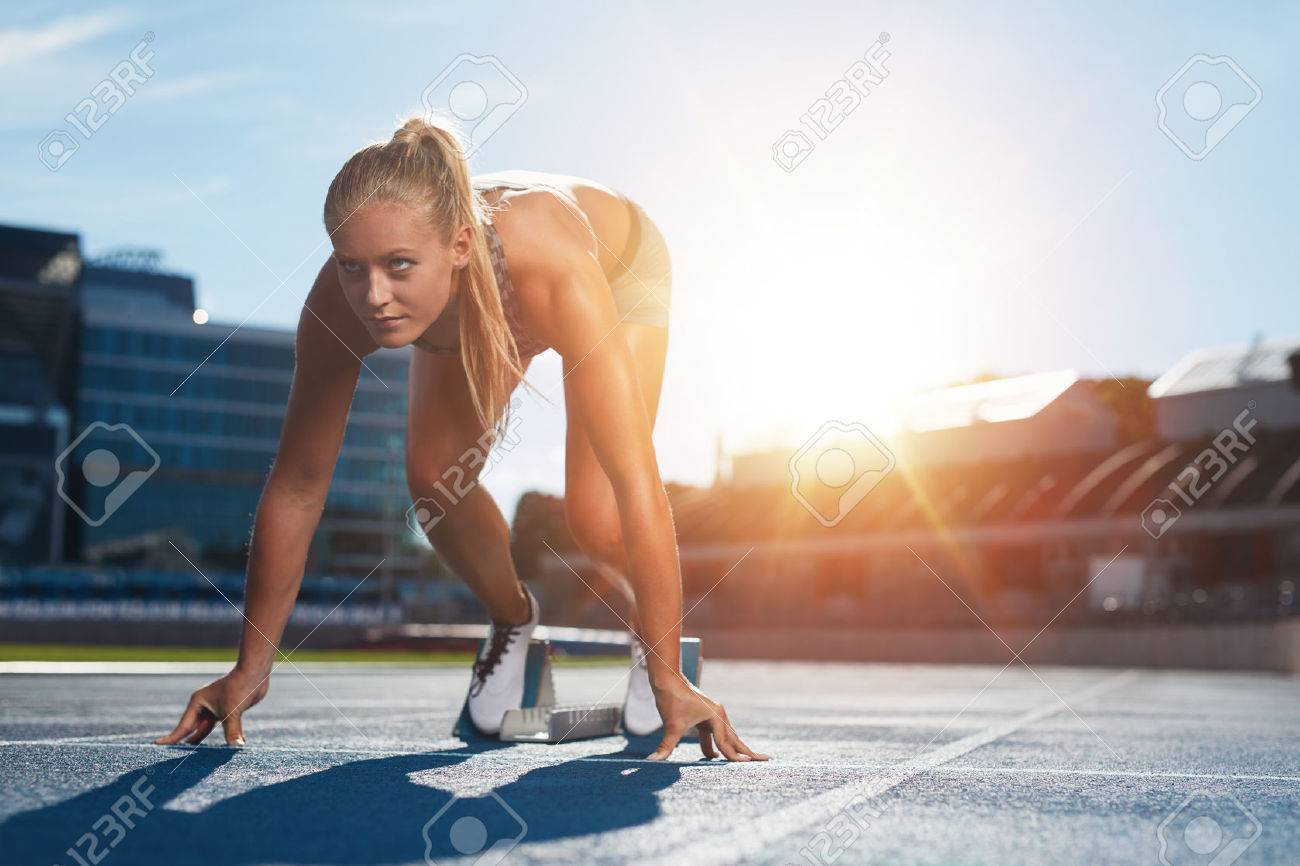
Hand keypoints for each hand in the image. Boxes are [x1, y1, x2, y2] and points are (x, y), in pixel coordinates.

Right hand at [154, 668, 268, 746]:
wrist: (255, 672)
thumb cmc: (239, 687)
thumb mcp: (232, 711)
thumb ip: (232, 731)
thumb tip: (235, 747)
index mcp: (198, 702)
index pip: (183, 725)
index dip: (171, 737)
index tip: (156, 744)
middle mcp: (205, 705)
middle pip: (192, 728)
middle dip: (186, 741)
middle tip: (175, 757)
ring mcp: (216, 707)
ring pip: (206, 728)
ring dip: (204, 740)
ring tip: (195, 756)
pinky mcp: (229, 709)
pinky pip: (223, 726)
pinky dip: (224, 736)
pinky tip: (225, 747)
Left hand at [646, 674, 768, 761]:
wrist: (667, 678)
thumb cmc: (671, 699)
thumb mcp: (671, 725)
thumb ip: (666, 746)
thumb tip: (653, 761)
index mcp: (715, 716)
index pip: (726, 743)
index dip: (734, 757)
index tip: (746, 766)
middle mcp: (718, 714)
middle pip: (734, 738)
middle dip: (747, 751)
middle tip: (765, 760)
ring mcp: (712, 714)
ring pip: (725, 735)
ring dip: (732, 748)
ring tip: (746, 760)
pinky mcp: (704, 714)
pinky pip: (714, 733)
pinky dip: (716, 744)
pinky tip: (714, 755)